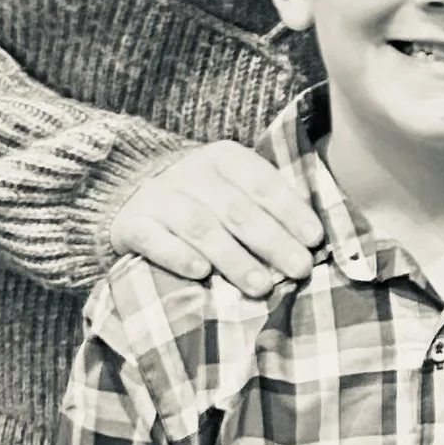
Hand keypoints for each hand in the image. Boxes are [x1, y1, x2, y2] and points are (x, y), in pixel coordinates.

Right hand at [110, 142, 321, 296]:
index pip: (262, 182)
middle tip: (299, 269)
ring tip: (261, 285)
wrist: (128, 194)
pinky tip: (200, 273)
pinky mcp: (132, 223)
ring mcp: (159, 197)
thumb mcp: (232, 190)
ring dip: (234, 257)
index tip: (315, 239)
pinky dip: (178, 255)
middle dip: (272, 241)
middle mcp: (191, 173)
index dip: (290, 210)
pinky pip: (155, 239)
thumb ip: (267, 208)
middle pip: (237, 208)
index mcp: (224, 159)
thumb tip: (313, 241)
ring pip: (200, 226)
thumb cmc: (201, 200)